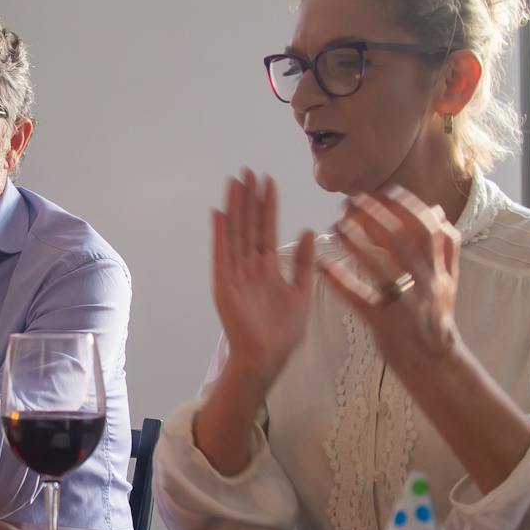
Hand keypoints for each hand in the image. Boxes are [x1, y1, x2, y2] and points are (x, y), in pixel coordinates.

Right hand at [211, 171, 314, 388]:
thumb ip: (305, 263)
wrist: (267, 357)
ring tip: (235, 183)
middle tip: (248, 171)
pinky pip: (221, 255)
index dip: (267, 206)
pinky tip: (220, 214)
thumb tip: (310, 231)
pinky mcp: (224, 285)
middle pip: (248, 226)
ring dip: (235, 209)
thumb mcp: (302, 292)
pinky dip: (220, 235)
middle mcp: (249, 267)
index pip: (267, 229)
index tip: (268, 181)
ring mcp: (235, 274)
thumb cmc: (283, 333)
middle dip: (249, 199)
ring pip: (235, 234)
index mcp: (268, 268)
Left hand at [321, 186, 461, 373]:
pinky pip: (360, 299)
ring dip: (358, 243)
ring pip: (382, 267)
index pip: (427, 229)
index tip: (385, 191)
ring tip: (337, 226)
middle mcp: (425, 283)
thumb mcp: (448, 281)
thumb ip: (445, 247)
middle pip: (403, 241)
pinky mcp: (385, 323)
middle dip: (377, 216)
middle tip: (351, 201)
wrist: (437, 365)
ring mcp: (405, 304)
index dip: (407, 206)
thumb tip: (438, 211)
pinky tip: (324, 265)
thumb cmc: (436, 320)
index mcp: (439, 270)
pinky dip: (341, 282)